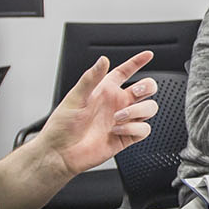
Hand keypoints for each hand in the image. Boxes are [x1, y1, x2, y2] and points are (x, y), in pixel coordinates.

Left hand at [33, 51, 159, 176]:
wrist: (60, 153)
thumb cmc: (62, 126)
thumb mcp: (75, 97)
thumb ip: (91, 78)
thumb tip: (103, 60)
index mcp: (104, 90)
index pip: (126, 71)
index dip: (137, 62)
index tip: (148, 54)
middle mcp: (116, 103)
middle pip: (145, 89)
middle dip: (146, 87)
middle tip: (135, 92)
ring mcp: (123, 120)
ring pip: (149, 108)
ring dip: (137, 110)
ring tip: (118, 117)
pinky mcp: (126, 137)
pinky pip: (144, 129)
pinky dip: (134, 128)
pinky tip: (118, 130)